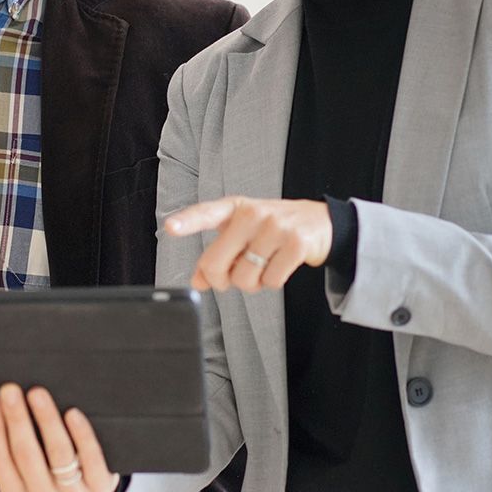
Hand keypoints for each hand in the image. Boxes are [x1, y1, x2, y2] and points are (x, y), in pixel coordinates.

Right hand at [0, 384, 118, 491]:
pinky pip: (92, 461)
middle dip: (17, 420)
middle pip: (27, 457)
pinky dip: (81, 436)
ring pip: (58, 457)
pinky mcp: (102, 489)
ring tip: (37, 393)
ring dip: (46, 422)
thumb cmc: (41, 470)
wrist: (91, 489)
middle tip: (10, 389)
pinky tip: (72, 413)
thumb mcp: (13, 472)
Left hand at [165, 196, 331, 292]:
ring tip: (263, 267)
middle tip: (233, 276)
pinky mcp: (296, 243)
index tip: (169, 227)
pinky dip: (272, 282)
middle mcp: (252, 213)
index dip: (186, 222)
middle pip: (216, 263)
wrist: (321, 223)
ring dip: (251, 284)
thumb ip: (218, 254)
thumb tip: (197, 282)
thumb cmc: (273, 229)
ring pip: (244, 278)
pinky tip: (280, 267)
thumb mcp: (242, 234)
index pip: (205, 214)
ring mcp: (275, 226)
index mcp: (234, 208)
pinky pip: (271, 281)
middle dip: (221, 280)